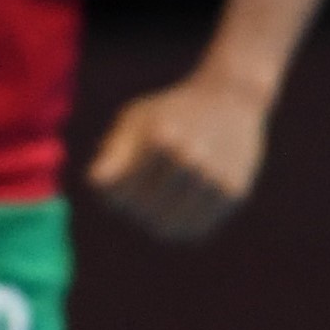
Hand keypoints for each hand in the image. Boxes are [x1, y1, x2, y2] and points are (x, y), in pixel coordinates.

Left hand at [86, 65, 270, 240]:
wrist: (231, 100)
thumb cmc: (171, 113)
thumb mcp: (134, 120)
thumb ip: (113, 153)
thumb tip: (96, 183)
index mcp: (161, 138)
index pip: (114, 192)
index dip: (110, 189)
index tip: (121, 173)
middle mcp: (190, 159)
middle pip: (140, 211)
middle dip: (134, 204)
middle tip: (144, 185)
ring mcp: (213, 179)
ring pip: (167, 227)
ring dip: (158, 217)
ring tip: (164, 194)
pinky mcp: (233, 194)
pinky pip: (194, 229)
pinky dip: (183, 223)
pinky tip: (183, 203)